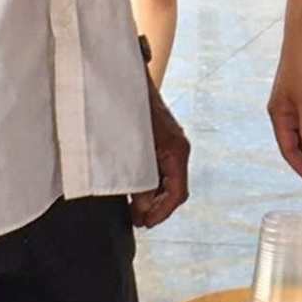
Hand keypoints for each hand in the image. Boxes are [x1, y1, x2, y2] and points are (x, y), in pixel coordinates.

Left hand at [130, 81, 189, 228]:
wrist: (123, 78)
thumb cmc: (129, 108)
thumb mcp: (133, 149)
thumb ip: (139, 179)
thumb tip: (143, 205)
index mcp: (177, 150)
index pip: (177, 192)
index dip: (162, 212)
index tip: (146, 223)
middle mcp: (177, 148)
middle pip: (174, 189)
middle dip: (157, 208)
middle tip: (137, 220)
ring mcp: (169, 144)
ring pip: (166, 180)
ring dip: (152, 198)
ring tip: (133, 210)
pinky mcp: (158, 141)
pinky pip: (159, 169)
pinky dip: (148, 184)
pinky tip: (133, 191)